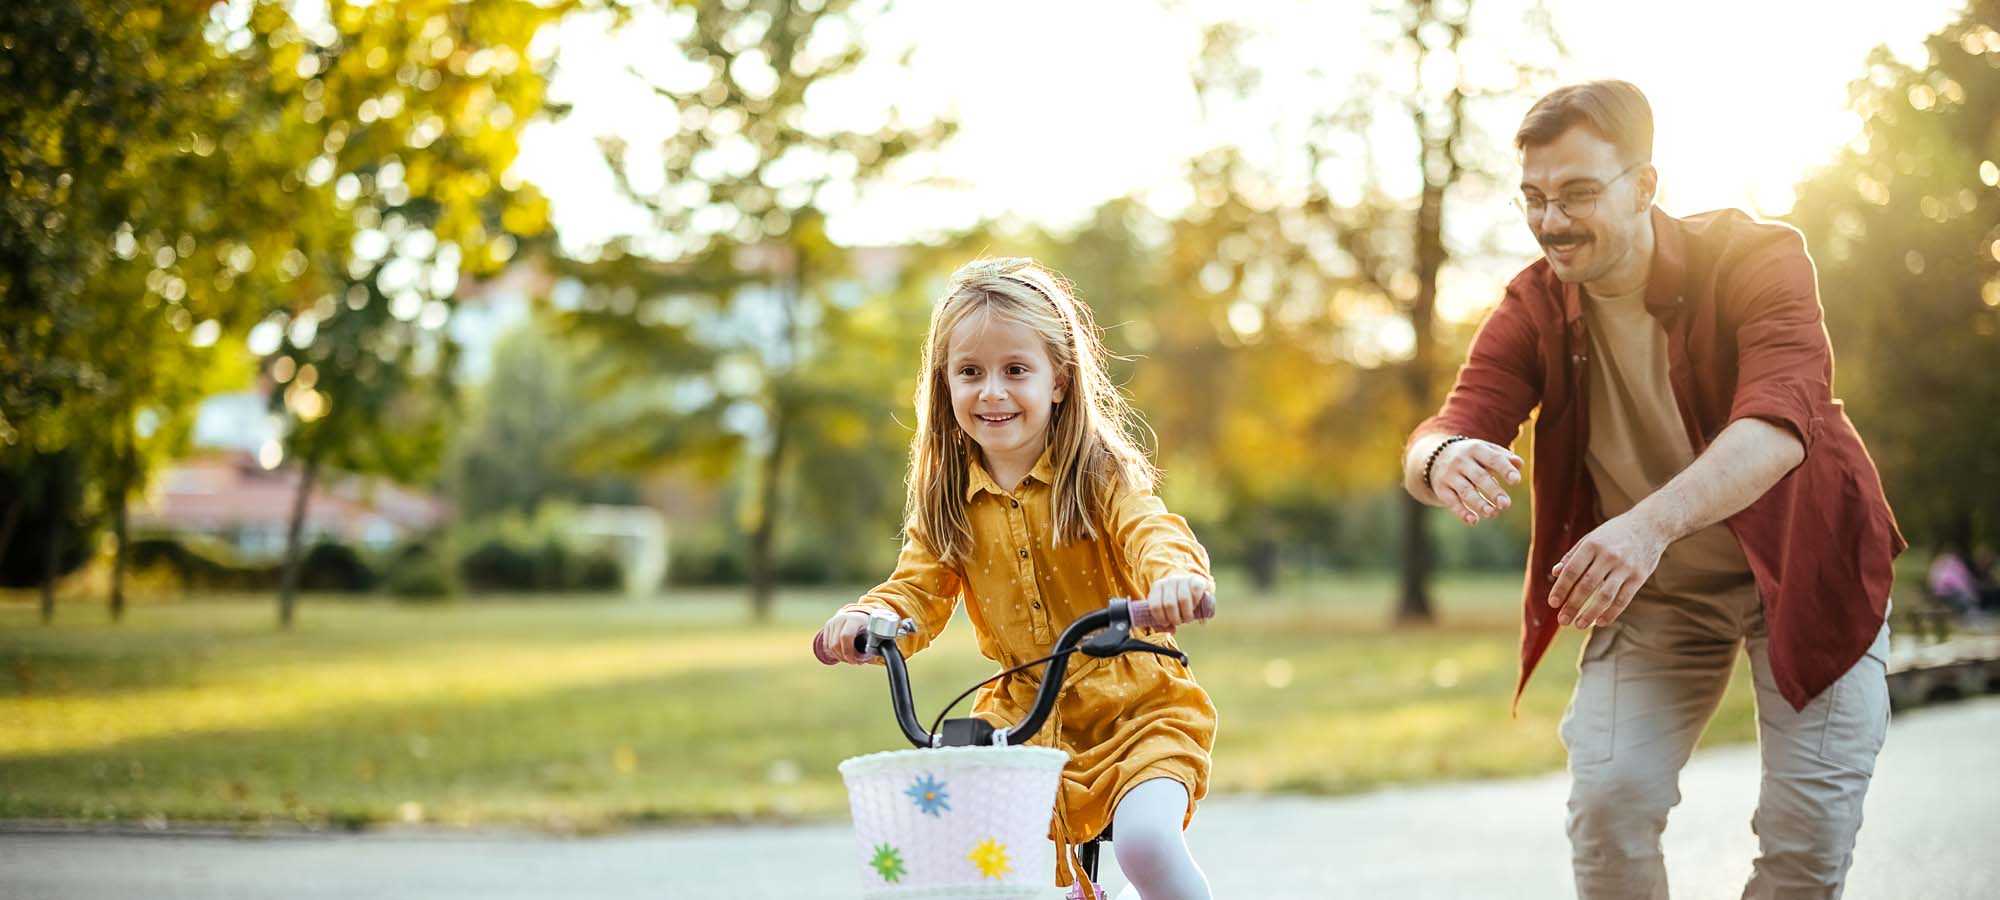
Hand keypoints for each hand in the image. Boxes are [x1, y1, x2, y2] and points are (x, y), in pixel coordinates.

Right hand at [817, 611, 873, 664]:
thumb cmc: (867, 625)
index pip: (846, 636)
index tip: (855, 660)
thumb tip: (866, 658)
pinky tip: (843, 654)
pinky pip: (827, 644)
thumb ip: (870, 644)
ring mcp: (833, 622)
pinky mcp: (828, 626)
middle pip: (835, 644)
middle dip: (844, 657)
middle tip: (853, 661)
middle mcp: (841, 619)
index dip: (848, 651)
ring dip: (839, 656)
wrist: (858, 614)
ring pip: (830, 646)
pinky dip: (834, 653)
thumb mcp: (872, 632)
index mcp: (854, 619)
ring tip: (849, 659)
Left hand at [1147, 573, 1213, 627]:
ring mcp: (1182, 579)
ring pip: (1183, 599)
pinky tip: (1195, 606)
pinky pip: (1195, 592)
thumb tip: (1170, 631)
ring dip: (1187, 614)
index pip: (1155, 605)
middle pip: (1169, 604)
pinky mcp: (1195, 580)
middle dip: (1175, 618)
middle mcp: (1169, 581)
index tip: (1166, 623)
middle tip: (1179, 622)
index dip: (1161, 618)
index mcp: (1157, 587)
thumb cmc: (1176, 601)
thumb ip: (1164, 621)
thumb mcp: (1166, 609)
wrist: (1192, 586)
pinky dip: (1196, 603)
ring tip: (1188, 618)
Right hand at [1430, 439, 1523, 525]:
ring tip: (1493, 514)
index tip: (1516, 481)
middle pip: (1479, 477)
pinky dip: (1461, 512)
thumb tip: (1519, 465)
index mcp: (1476, 449)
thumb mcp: (1485, 451)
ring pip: (1465, 491)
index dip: (1505, 469)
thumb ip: (1504, 457)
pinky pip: (1451, 501)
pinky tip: (1473, 521)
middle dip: (1493, 491)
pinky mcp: (1441, 488)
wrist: (1435, 456)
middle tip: (1506, 505)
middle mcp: (1461, 461)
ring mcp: (1449, 475)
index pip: (1493, 459)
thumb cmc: (1471, 457)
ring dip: (1479, 503)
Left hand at [1547, 513, 1669, 628]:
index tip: (1553, 603)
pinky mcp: (1639, 577)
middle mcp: (1608, 556)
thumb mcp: (1591, 537)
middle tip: (1562, 620)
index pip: (1572, 570)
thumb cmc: (1615, 533)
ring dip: (1590, 613)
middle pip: (1586, 586)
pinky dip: (1611, 613)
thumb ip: (1573, 555)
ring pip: (1605, 596)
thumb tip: (1555, 574)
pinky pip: (1623, 599)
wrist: (1650, 525)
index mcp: (1592, 545)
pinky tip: (1600, 622)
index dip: (1561, 588)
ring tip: (1579, 625)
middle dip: (1572, 605)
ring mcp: (1625, 567)